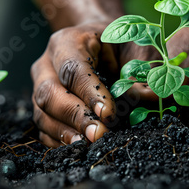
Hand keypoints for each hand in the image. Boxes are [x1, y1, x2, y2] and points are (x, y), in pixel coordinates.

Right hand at [30, 23, 158, 146]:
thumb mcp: (136, 47)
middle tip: (99, 134)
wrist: (104, 44)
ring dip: (66, 133)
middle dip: (75, 117)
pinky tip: (81, 148)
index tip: (109, 114)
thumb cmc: (121, 44)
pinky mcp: (43, 106)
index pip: (73, 69)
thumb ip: (142, 71)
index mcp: (70, 41)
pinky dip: (60, 141)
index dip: (89, 93)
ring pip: (42, 113)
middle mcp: (48, 63)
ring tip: (90, 144)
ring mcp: (41, 85)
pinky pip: (44, 128)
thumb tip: (147, 97)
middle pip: (50, 92)